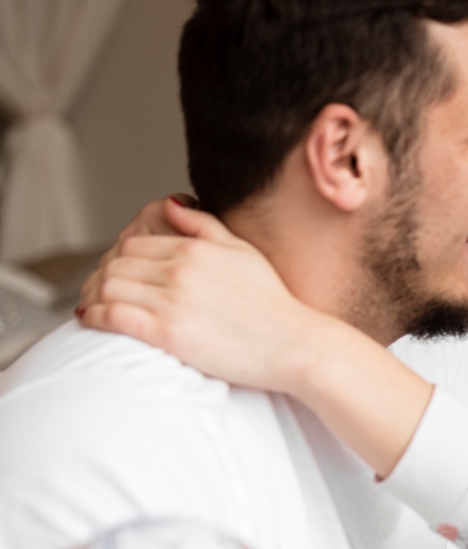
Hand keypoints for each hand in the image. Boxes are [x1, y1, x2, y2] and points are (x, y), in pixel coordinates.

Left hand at [79, 198, 326, 392]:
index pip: (134, 243)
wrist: (294, 345)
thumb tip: (169, 203)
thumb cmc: (273, 303)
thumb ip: (204, 226)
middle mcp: (181, 269)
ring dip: (92, 296)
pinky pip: (114, 315)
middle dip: (100, 276)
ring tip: (91, 306)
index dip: (117, 258)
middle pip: (116, 263)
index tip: (115, 274)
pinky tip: (91, 320)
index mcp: (196, 249)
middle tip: (96, 292)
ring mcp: (173, 300)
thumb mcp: (243, 252)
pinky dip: (94, 315)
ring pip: (108, 286)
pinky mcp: (168, 332)